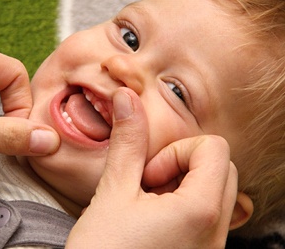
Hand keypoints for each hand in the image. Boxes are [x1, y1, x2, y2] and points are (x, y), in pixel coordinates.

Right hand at [66, 88, 237, 247]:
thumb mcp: (112, 192)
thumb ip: (126, 142)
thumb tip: (127, 98)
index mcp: (200, 211)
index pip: (215, 149)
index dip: (176, 152)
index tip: (147, 176)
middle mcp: (216, 233)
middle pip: (220, 168)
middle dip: (180, 167)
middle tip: (146, 187)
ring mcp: (210, 248)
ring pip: (214, 193)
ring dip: (179, 187)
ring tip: (145, 206)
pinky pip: (206, 218)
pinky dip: (180, 208)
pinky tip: (149, 221)